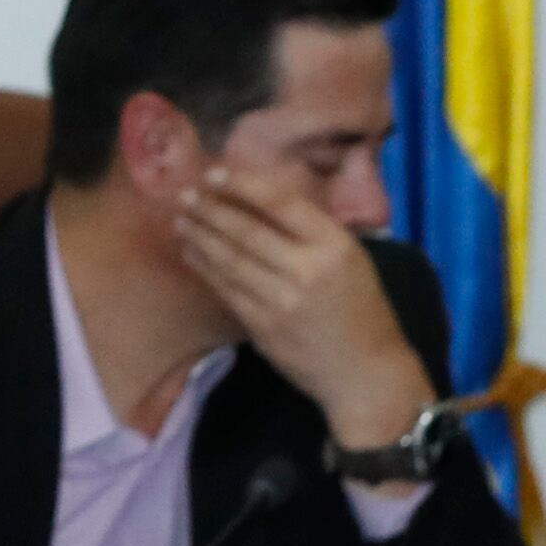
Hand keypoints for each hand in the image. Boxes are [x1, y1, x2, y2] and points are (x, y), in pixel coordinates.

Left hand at [174, 165, 431, 447]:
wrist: (365, 372)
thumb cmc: (360, 310)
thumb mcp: (351, 260)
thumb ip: (311, 233)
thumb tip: (259, 201)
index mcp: (336, 245)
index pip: (281, 203)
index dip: (243, 185)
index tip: (214, 173)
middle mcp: (308, 269)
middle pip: (247, 231)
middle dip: (209, 209)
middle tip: (183, 194)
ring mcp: (282, 300)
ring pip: (229, 260)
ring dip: (200, 236)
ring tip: (180, 220)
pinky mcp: (263, 327)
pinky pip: (226, 290)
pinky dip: (205, 268)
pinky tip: (191, 253)